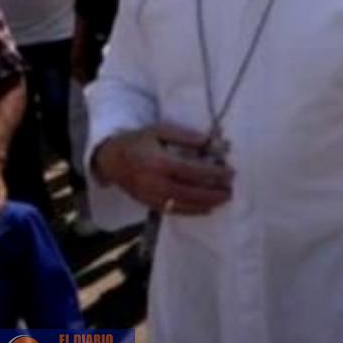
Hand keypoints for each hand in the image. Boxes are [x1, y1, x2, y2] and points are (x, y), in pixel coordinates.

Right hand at [92, 124, 233, 215]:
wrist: (110, 159)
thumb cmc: (138, 141)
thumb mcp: (159, 130)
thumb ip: (184, 136)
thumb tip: (208, 141)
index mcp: (158, 162)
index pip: (192, 170)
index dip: (213, 172)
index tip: (231, 171)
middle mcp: (154, 182)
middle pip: (189, 191)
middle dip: (213, 192)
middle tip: (231, 190)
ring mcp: (150, 196)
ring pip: (182, 204)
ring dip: (206, 203)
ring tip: (224, 199)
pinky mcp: (148, 204)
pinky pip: (172, 211)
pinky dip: (191, 211)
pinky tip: (207, 209)